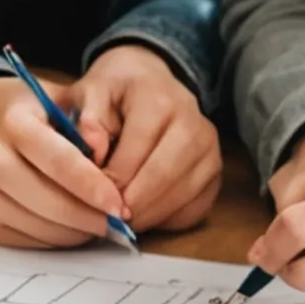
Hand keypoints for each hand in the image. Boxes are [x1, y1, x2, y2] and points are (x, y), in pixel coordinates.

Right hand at [0, 67, 133, 248]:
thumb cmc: (32, 112)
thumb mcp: (61, 102)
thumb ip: (88, 130)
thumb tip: (116, 170)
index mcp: (14, 122)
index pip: (59, 161)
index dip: (93, 187)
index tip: (118, 204)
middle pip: (48, 201)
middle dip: (88, 217)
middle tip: (117, 221)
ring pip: (38, 226)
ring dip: (75, 232)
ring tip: (98, 223)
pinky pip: (27, 240)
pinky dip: (56, 239)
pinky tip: (72, 227)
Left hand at [74, 44, 221, 232]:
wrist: (150, 82)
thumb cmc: (115, 92)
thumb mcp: (91, 92)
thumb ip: (88, 119)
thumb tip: (94, 151)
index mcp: (159, 100)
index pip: (137, 148)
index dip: (112, 178)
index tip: (92, 197)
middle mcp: (193, 122)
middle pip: (164, 175)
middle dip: (132, 203)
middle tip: (107, 220)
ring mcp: (210, 148)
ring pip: (183, 195)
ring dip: (150, 215)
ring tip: (122, 221)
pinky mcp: (216, 171)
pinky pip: (196, 207)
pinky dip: (169, 219)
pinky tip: (145, 216)